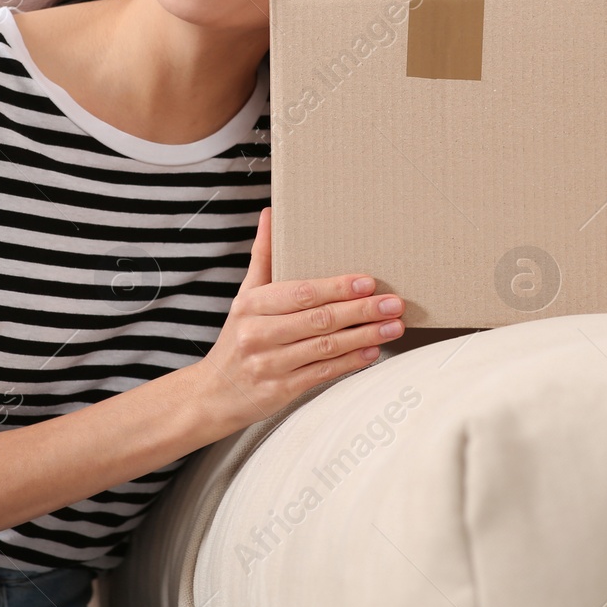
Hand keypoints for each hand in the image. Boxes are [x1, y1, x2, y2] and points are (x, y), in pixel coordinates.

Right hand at [195, 207, 404, 429]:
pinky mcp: (281, 390)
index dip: (337, 288)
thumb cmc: (238, 336)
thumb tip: (271, 213)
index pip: (301, 293)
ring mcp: (270, 365)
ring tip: (392, 326)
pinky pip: (323, 373)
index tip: (367, 282)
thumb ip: (263, 256)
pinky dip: (350, 362)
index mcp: (252, 305)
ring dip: (364, 336)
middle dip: (361, 311)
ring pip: (325, 347)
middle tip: (392, 303)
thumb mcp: (245, 295)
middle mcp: (259, 334)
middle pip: (319, 319)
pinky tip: (372, 352)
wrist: (213, 393)